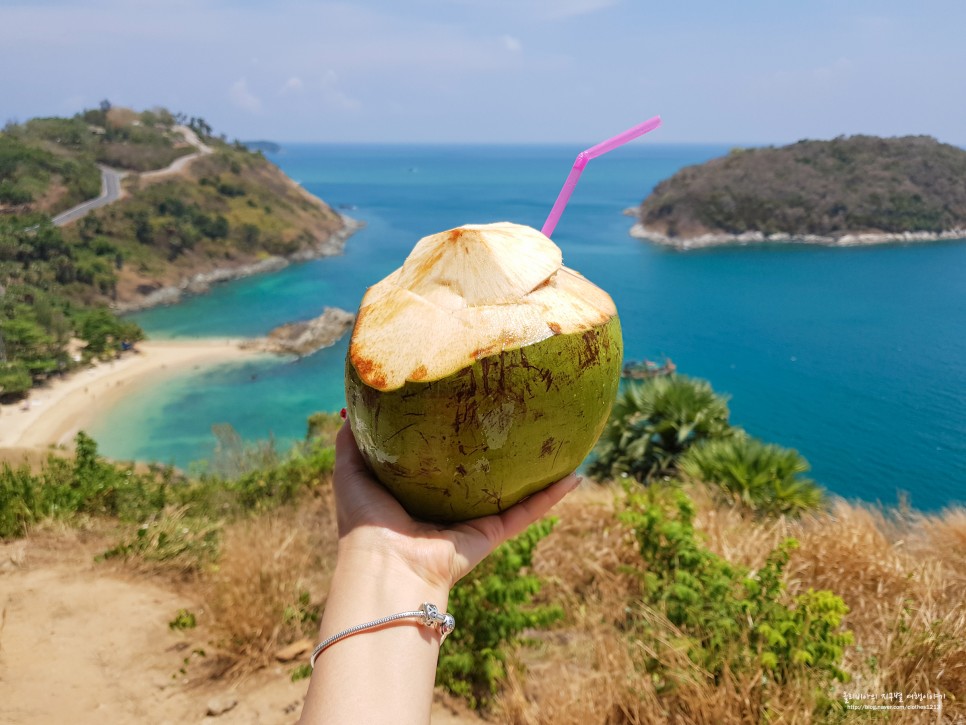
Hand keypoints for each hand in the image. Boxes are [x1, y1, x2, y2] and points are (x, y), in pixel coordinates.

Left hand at [332, 422, 579, 592]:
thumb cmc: (364, 520)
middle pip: (481, 474)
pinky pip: (528, 512)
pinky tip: (575, 475)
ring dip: (537, 473)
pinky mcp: (491, 533)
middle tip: (520, 416)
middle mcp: (448, 506)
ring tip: (558, 443)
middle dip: (501, 452)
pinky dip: (552, 497)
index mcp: (416, 493)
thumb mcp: (349, 470)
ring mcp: (473, 520)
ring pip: (513, 492)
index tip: (468, 405)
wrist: (386, 565)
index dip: (452, 435)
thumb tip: (348, 407)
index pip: (439, 459)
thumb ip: (350, 440)